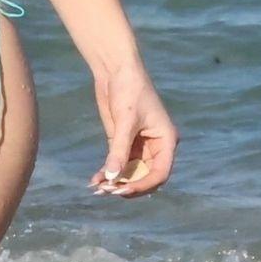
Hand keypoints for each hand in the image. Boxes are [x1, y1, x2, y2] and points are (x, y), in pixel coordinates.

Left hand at [89, 60, 177, 198]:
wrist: (115, 70)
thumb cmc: (128, 90)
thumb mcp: (124, 121)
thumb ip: (118, 150)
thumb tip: (111, 178)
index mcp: (166, 140)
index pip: (160, 173)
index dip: (143, 185)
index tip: (123, 190)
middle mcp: (156, 146)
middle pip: (145, 176)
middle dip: (127, 186)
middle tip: (106, 192)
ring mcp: (139, 146)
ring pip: (130, 173)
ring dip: (115, 182)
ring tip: (97, 188)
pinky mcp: (123, 142)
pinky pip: (118, 164)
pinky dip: (107, 173)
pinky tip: (94, 180)